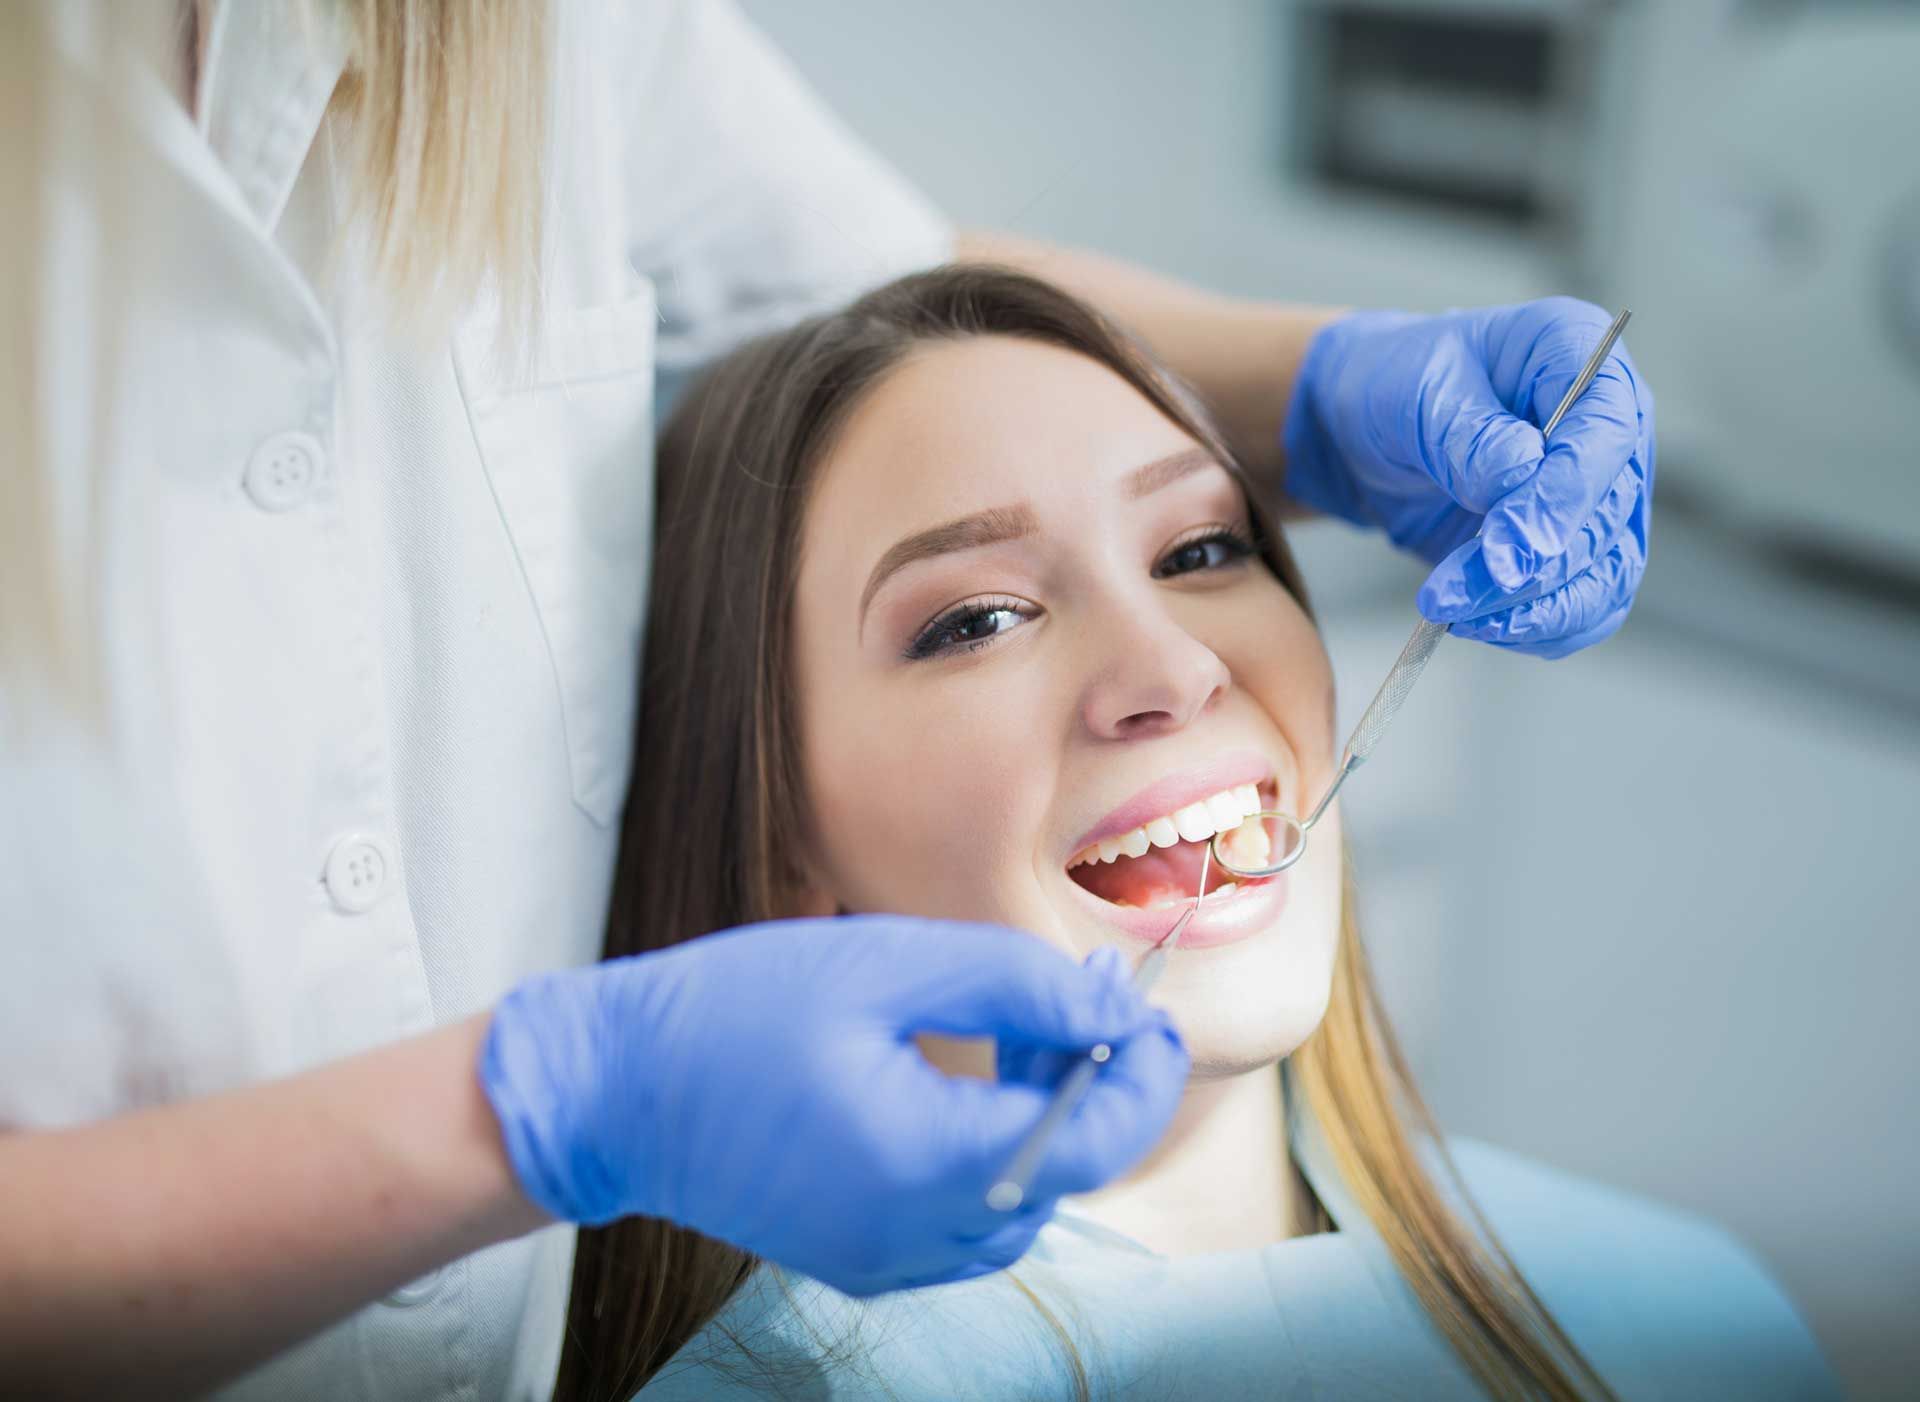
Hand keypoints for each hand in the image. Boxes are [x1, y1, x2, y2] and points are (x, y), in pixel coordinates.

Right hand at [479, 920, 1185, 1294]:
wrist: (610, 1089)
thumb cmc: (730, 1013)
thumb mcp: (885, 966)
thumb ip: (1014, 985)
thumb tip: (1108, 1008)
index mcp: (925, 1166)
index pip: (1091, 1142)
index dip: (1143, 1076)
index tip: (1152, 1013)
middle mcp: (913, 1236)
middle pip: (1062, 1176)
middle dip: (1091, 1086)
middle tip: (1078, 997)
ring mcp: (883, 1259)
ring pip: (1021, 1205)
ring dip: (1043, 1124)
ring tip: (1013, 1035)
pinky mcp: (858, 1257)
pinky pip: (965, 1222)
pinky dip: (992, 1160)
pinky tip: (963, 1086)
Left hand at [1285, 297, 1654, 658]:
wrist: (1366, 424)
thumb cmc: (1394, 382)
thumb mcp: (1414, 393)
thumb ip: (1469, 436)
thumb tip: (1519, 478)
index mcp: (1578, 354)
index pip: (1604, 436)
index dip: (1562, 501)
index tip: (1507, 554)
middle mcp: (1607, 424)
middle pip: (1606, 516)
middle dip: (1529, 569)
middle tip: (1447, 595)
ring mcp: (1597, 491)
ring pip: (1604, 574)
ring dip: (1531, 609)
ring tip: (1450, 611)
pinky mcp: (1572, 546)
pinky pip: (1583, 604)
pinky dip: (1536, 626)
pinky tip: (1478, 622)